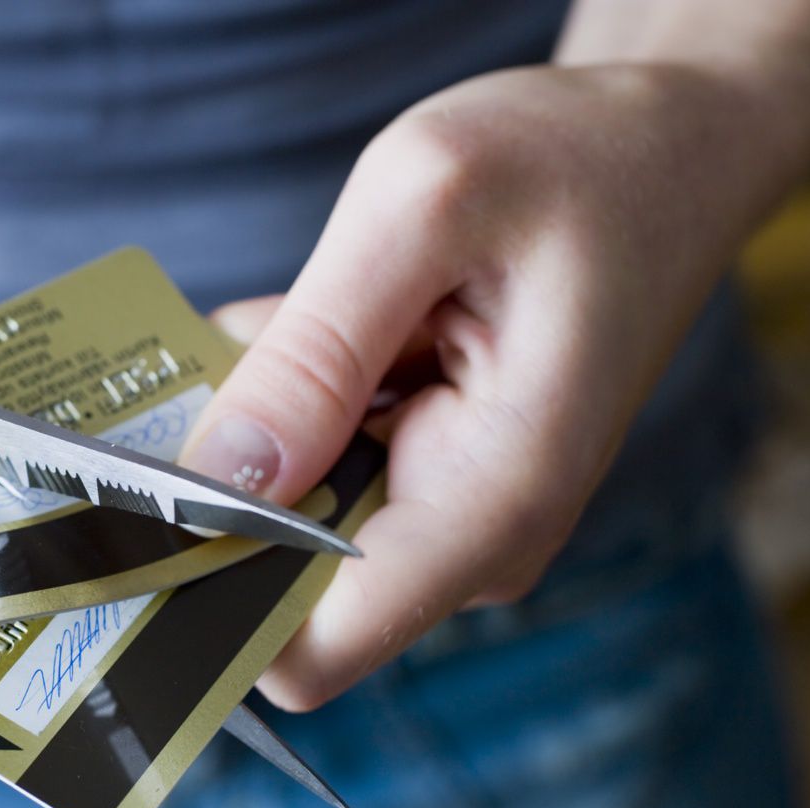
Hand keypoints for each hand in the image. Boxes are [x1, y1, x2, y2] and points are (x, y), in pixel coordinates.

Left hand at [179, 64, 787, 709]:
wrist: (667, 154)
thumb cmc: (575, 165)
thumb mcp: (423, 210)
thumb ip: (315, 353)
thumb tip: (221, 479)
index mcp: (490, 501)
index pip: (310, 650)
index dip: (208, 589)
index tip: (142, 502)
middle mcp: (472, 539)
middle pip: (281, 583)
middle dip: (220, 484)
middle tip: (215, 360)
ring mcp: (452, 512)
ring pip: (288, 517)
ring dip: (256, 425)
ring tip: (295, 318)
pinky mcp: (432, 475)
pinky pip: (316, 469)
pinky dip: (287, 402)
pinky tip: (321, 321)